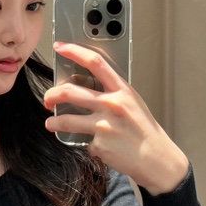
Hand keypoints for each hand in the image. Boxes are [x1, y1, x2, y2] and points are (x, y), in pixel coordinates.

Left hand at [44, 42, 188, 194]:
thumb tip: (85, 88)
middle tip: (48, 99)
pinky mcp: (99, 144)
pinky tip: (97, 146)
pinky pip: (83, 141)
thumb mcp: (133, 103)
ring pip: (65, 119)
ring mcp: (104, 125)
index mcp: (122, 90)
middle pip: (69, 91)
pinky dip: (87, 143)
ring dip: (53, 122)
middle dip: (51, 95)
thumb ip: (112, 93)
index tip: (60, 47)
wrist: (157, 158)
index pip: (95, 62)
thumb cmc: (145, 131)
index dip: (74, 51)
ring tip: (52, 123)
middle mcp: (112, 105)